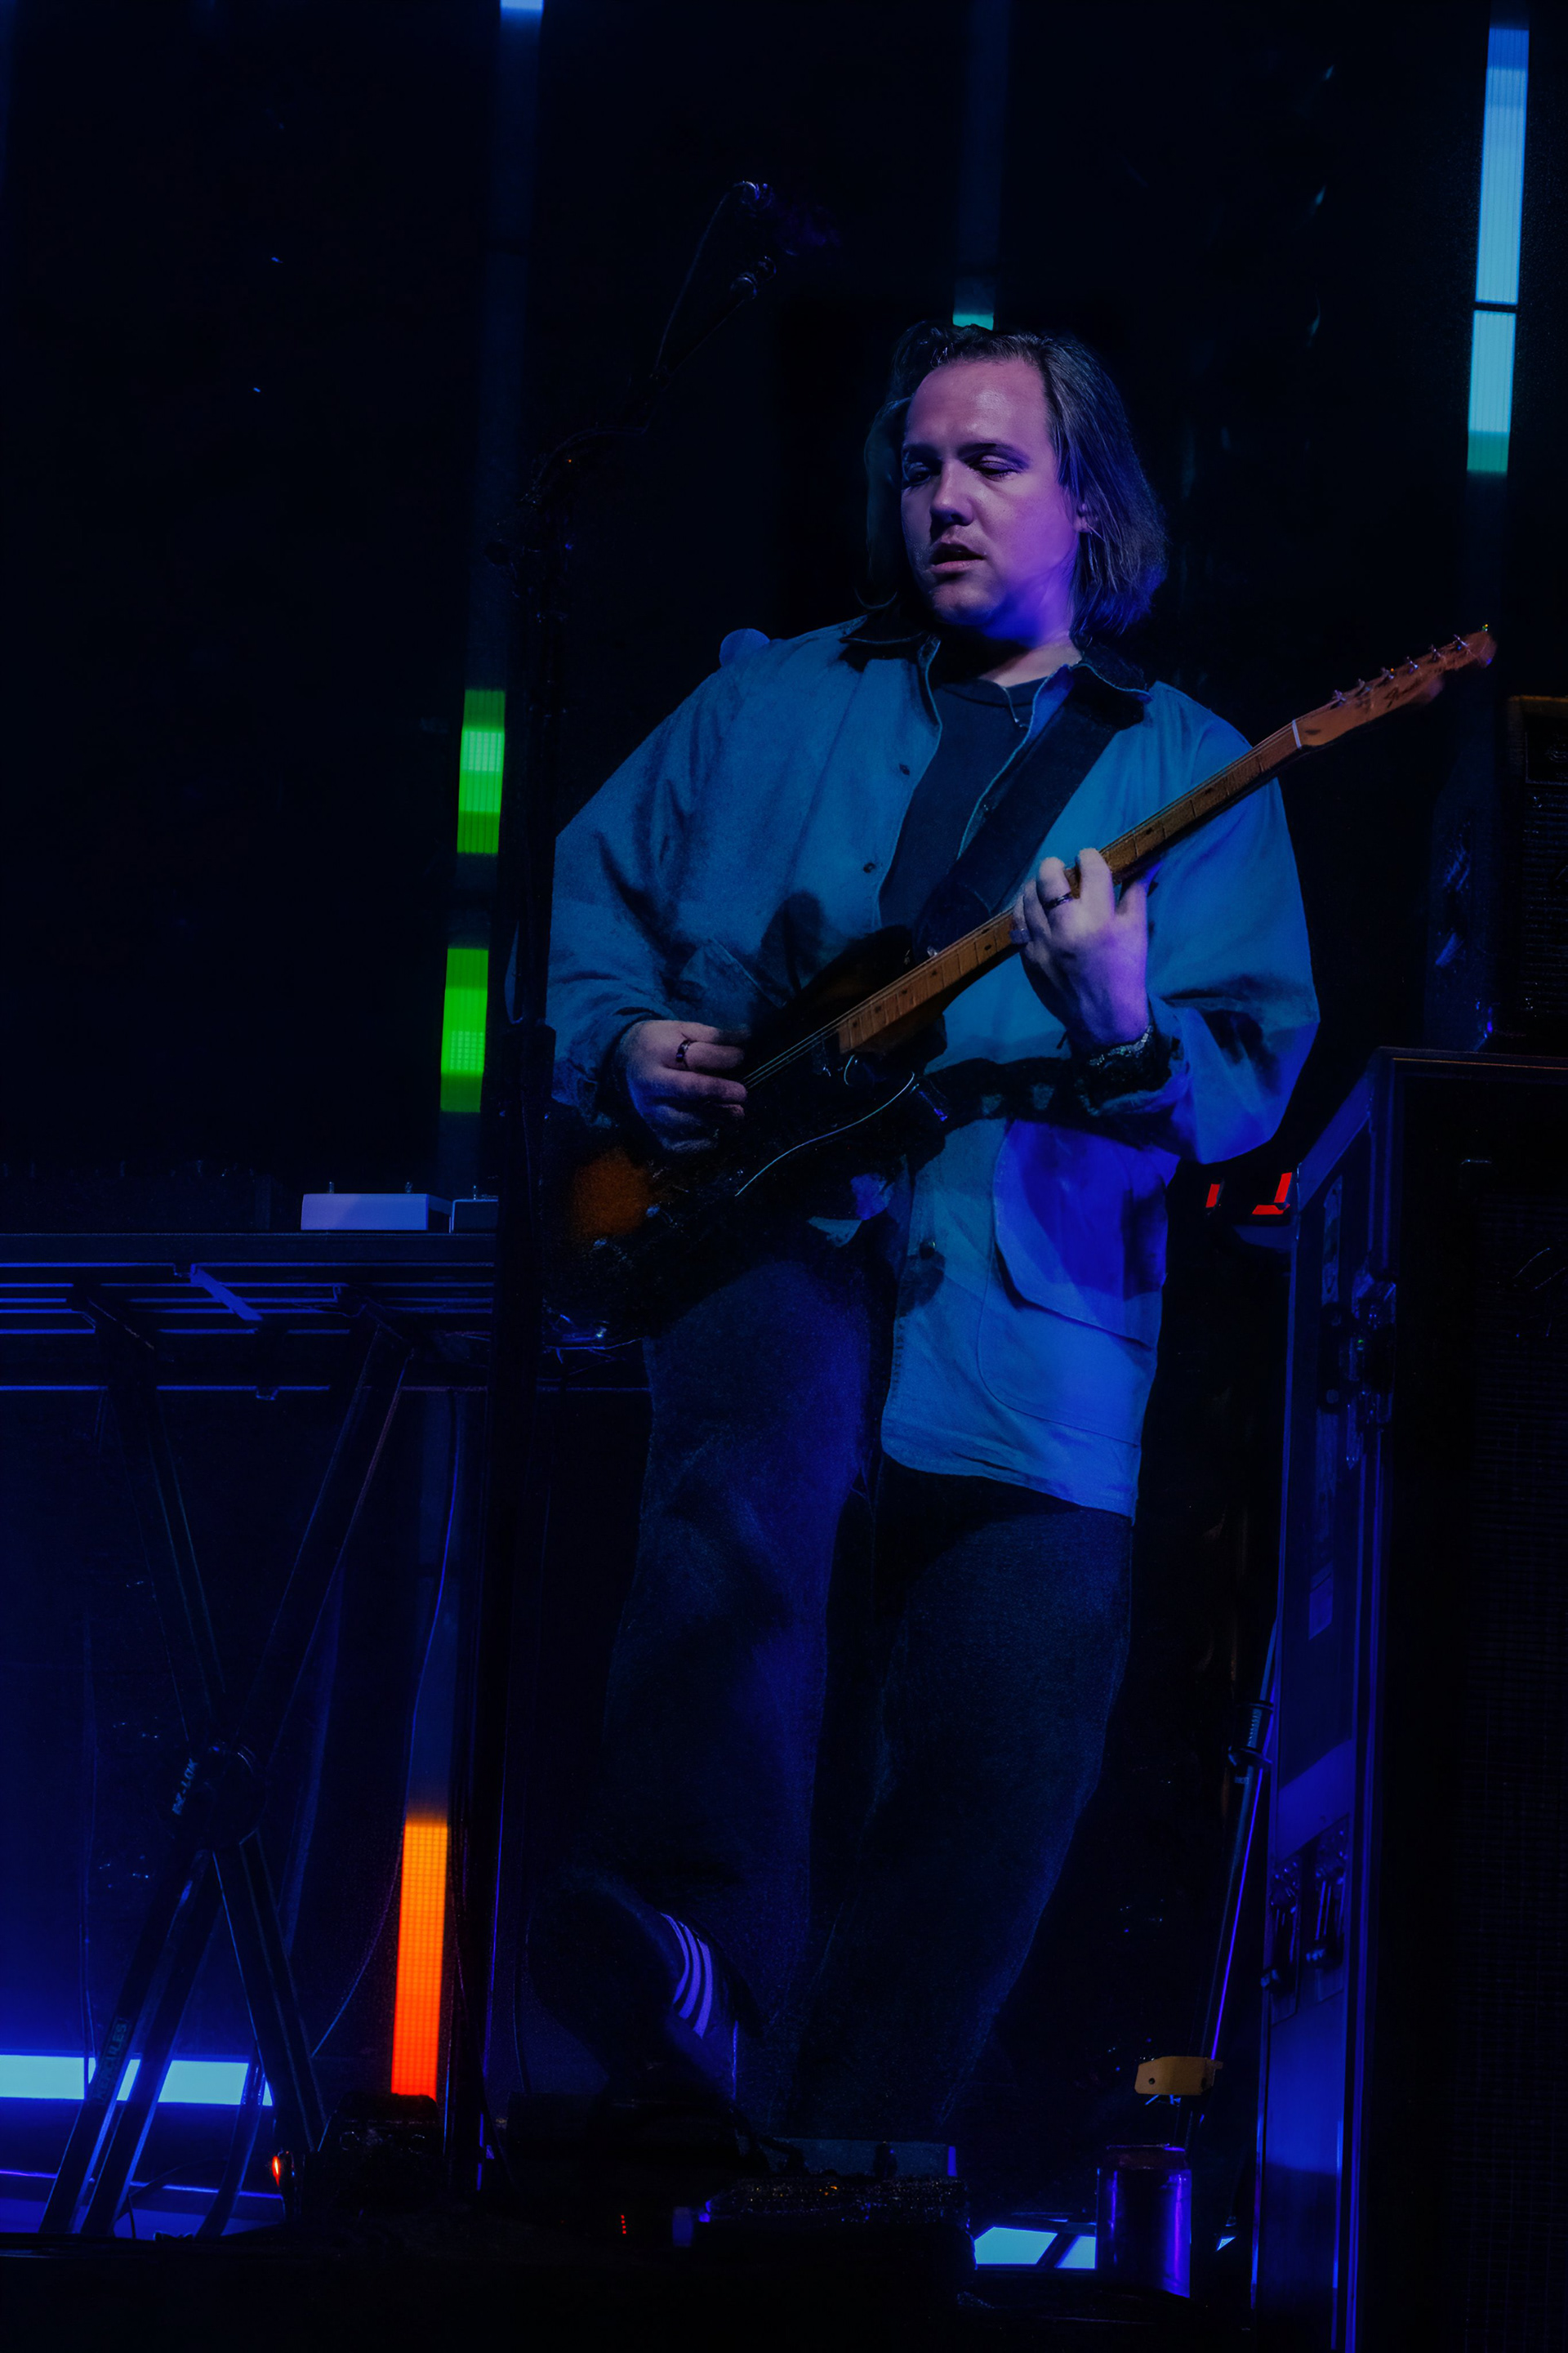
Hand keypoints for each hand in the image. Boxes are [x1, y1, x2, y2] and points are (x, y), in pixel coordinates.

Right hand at [617, 1019, 745, 1151]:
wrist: (625, 1060)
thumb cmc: (662, 1043)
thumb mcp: (683, 1029)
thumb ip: (714, 1036)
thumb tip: (746, 1037)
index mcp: (659, 1052)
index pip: (695, 1057)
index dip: (722, 1058)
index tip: (741, 1057)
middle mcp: (651, 1083)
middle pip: (687, 1090)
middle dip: (718, 1093)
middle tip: (742, 1094)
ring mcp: (650, 1109)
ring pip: (684, 1120)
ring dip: (714, 1119)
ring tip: (736, 1115)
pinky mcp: (653, 1128)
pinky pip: (676, 1144)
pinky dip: (697, 1144)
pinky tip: (714, 1137)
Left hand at [1013, 845, 1150, 1050]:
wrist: (1103, 1019)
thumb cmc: (1125, 973)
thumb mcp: (1136, 932)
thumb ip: (1137, 892)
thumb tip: (1148, 859)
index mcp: (1100, 919)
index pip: (1089, 868)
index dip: (1087, 857)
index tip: (1087, 860)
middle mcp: (1067, 928)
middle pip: (1048, 877)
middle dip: (1054, 866)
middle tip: (1061, 871)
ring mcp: (1042, 943)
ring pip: (1026, 896)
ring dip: (1036, 885)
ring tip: (1046, 888)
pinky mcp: (1027, 957)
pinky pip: (1017, 922)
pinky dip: (1024, 909)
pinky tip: (1034, 908)